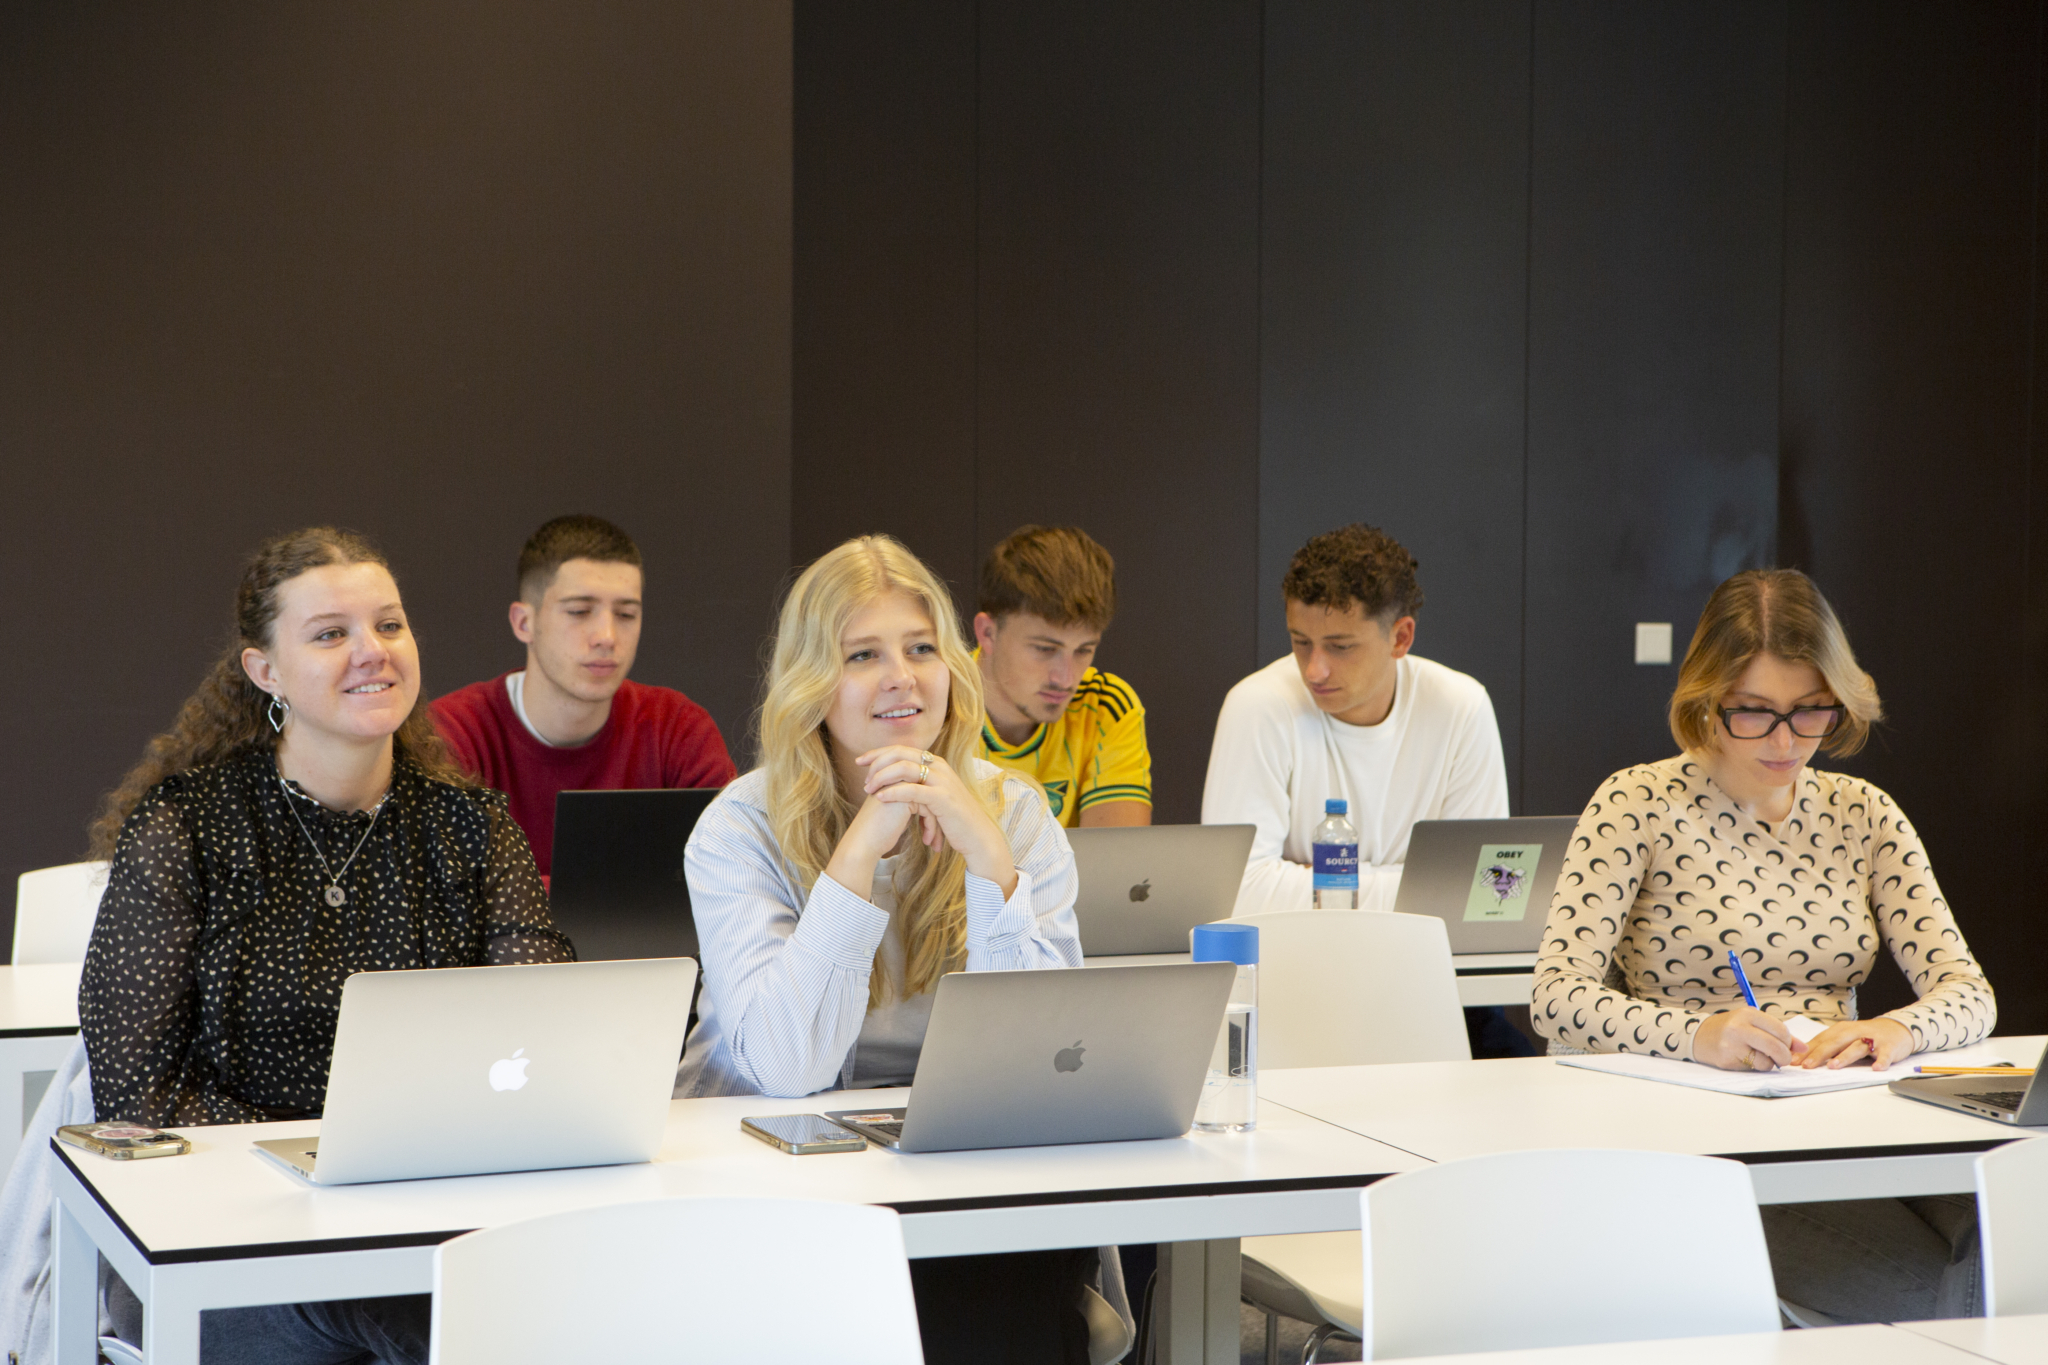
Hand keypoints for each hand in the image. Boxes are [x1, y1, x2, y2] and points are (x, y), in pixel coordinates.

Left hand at [855, 745, 1016, 896]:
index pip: (902, 749)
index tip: (860, 761)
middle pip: (901, 753)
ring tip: (869, 789)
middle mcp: (939, 766)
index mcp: (936, 763)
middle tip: (862, 775)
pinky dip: (893, 792)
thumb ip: (919, 784)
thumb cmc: (953, 818)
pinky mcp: (942, 798)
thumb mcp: (935, 796)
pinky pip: (912, 790)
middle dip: (877, 762)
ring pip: (904, 768)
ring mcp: (942, 780)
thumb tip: (896, 780)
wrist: (977, 835)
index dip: (879, 753)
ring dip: (882, 777)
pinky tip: (880, 798)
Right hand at [1693, 1007, 1806, 1071]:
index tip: (1786, 1045)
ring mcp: (1732, 1044)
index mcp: (1748, 1014)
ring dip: (1768, 1063)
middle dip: (1784, 1056)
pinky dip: (1756, 1067)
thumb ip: (1777, 1033)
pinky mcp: (1727, 1059)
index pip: (1780, 1030)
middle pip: (1776, 1046)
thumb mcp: (1752, 1023)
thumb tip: (1803, 1047)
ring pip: (1766, 1061)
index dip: (1788, 1041)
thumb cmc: (1730, 1029)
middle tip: (1782, 1058)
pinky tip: (1746, 1059)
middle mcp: (1739, 1027)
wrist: (1698, 1036)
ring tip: (1759, 1057)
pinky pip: (1753, 1068)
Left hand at [1795, 1017, 1915, 1071]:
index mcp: (1841, 1030)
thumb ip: (1828, 1047)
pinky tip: (1876, 1068)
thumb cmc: (1865, 1036)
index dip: (1807, 1051)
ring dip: (1845, 1057)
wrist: (1896, 1028)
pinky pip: (1885, 1055)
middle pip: (1835, 1043)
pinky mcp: (1889, 1046)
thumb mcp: (1845, 1038)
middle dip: (1820, 1054)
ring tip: (1833, 1066)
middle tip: (1807, 1065)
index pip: (1821, 1040)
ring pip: (1857, 1047)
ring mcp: (1872, 1039)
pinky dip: (1881, 1061)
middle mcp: (1855, 1032)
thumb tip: (1803, 1059)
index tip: (1793, 1061)